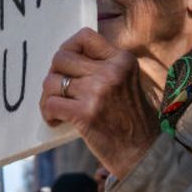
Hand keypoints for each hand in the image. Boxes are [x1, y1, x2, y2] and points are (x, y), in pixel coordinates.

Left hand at [40, 28, 158, 178]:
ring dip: (48, 96)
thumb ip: (105, 68)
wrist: (144, 154)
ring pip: (51, 81)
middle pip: (61, 58)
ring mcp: (97, 92)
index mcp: (122, 60)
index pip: (84, 37)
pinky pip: (50, 103)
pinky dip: (48, 113)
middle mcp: (110, 72)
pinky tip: (56, 121)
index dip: (68, 49)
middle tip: (60, 91)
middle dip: (55, 75)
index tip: (66, 66)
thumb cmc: (133, 121)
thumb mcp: (128, 82)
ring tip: (57, 108)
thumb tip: (67, 60)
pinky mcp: (85, 114)